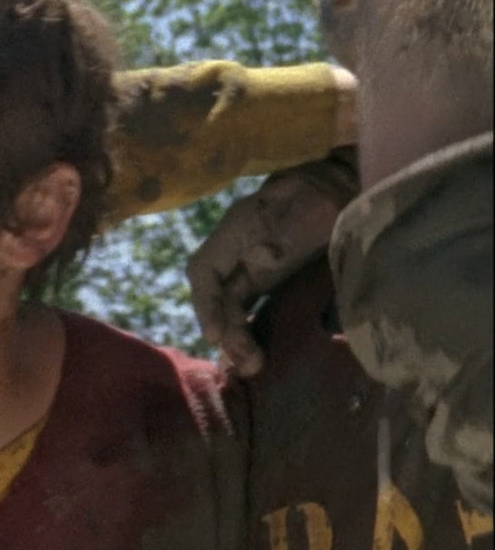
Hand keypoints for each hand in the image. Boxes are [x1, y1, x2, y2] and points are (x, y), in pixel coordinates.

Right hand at [186, 157, 352, 375]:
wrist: (344, 183)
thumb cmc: (325, 191)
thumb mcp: (307, 208)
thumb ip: (283, 234)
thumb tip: (259, 259)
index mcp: (237, 230)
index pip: (204, 271)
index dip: (205, 305)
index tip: (217, 334)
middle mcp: (237, 252)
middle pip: (218, 296)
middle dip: (226, 330)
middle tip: (247, 361)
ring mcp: (252, 266)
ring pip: (232, 306)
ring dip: (237, 337)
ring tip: (252, 366)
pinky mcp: (271, 278)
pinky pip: (250, 308)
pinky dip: (249, 330)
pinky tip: (257, 352)